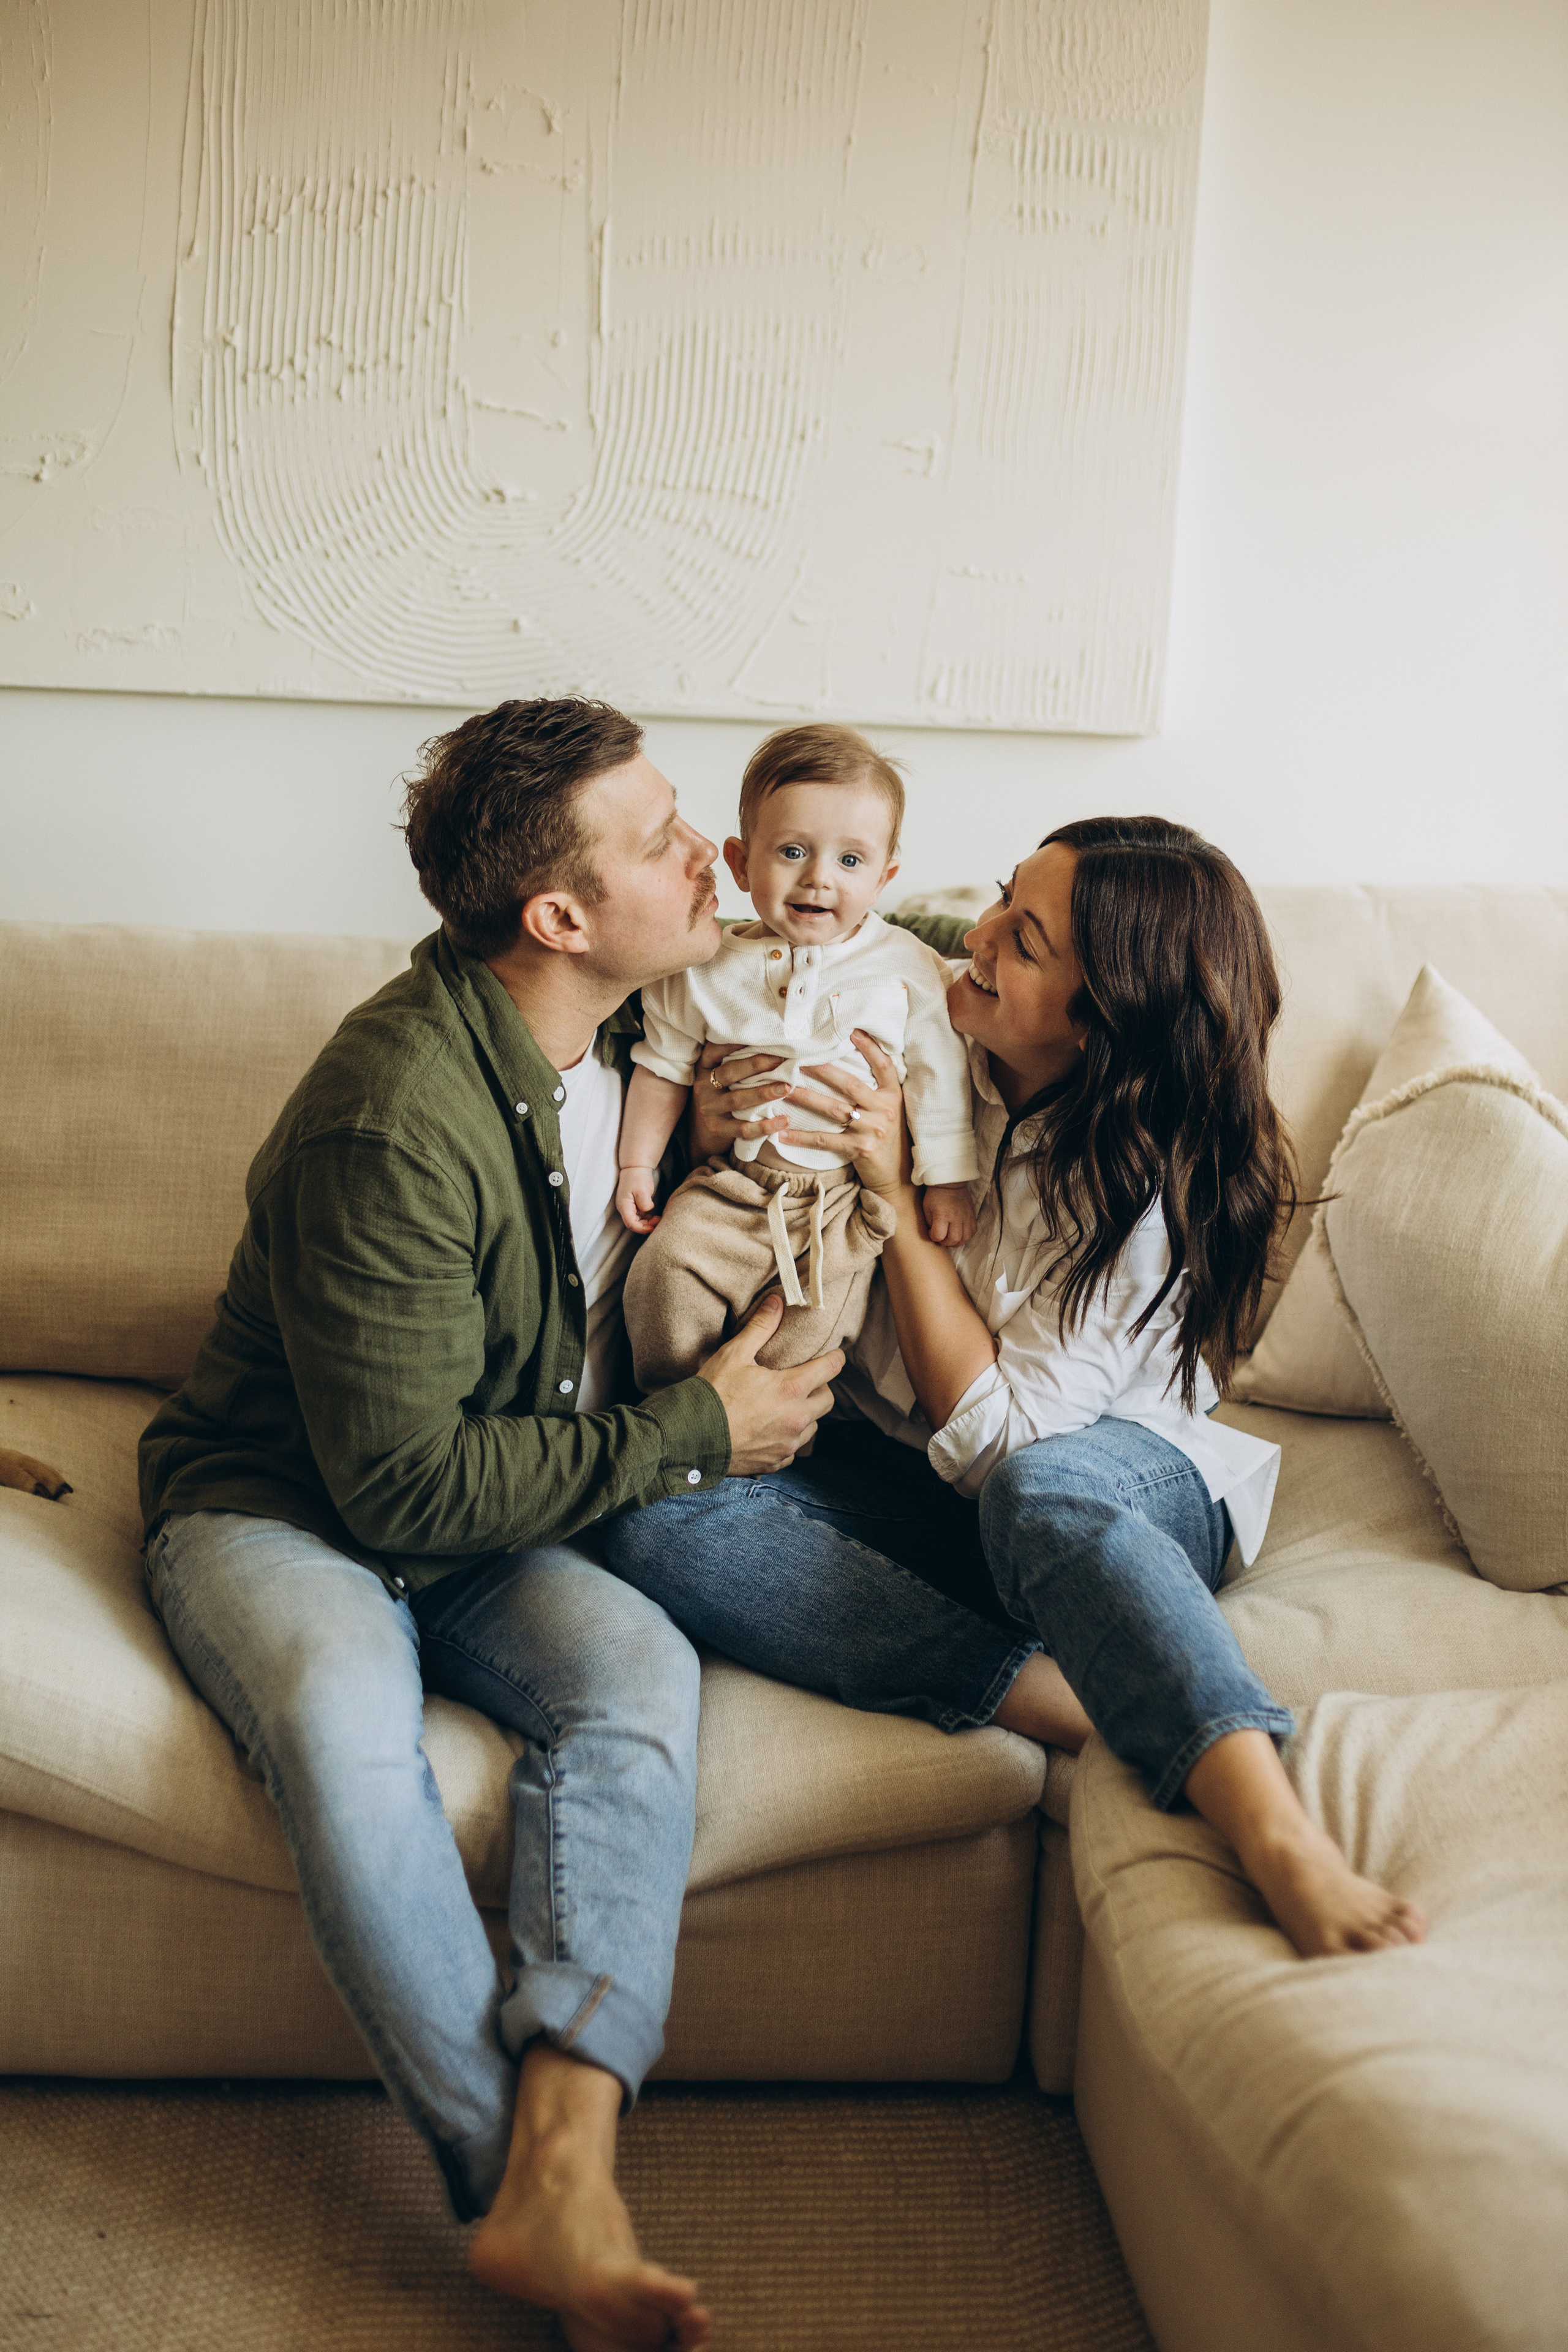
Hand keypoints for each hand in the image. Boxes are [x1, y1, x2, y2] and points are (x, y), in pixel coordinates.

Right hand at [616, 1166, 660, 1235]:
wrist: (636, 1167)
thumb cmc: (638, 1177)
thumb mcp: (643, 1190)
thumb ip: (644, 1203)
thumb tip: (648, 1210)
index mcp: (624, 1205)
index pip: (631, 1224)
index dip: (642, 1229)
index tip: (653, 1226)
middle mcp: (624, 1208)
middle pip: (634, 1224)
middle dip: (646, 1226)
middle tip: (658, 1221)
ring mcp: (628, 1207)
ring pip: (636, 1221)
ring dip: (647, 1223)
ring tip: (657, 1219)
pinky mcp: (633, 1205)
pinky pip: (639, 1216)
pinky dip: (646, 1219)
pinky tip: (654, 1217)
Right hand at [687, 1041, 792, 1161]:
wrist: (702, 1130)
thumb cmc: (721, 1094)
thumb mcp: (720, 1075)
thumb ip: (736, 1060)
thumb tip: (772, 1042)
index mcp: (705, 1067)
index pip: (715, 1050)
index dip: (734, 1043)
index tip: (758, 1036)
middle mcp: (703, 1086)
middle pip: (728, 1073)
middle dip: (756, 1065)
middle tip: (781, 1060)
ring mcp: (709, 1109)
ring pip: (737, 1099)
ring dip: (763, 1093)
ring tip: (786, 1087)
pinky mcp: (717, 1129)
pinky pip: (743, 1128)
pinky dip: (764, 1126)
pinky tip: (784, 1120)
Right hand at [698, 1292, 844, 1474]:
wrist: (687, 1436)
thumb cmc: (711, 1393)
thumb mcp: (734, 1353)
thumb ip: (760, 1327)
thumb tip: (777, 1301)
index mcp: (791, 1389)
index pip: (830, 1369)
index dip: (834, 1358)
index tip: (834, 1354)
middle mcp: (796, 1419)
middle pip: (827, 1400)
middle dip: (820, 1387)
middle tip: (804, 1379)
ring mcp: (786, 1444)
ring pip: (812, 1427)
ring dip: (805, 1414)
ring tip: (787, 1405)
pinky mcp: (774, 1462)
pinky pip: (793, 1449)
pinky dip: (788, 1438)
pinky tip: (771, 1429)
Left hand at [782, 1032, 910, 1197]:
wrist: (895, 1176)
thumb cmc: (885, 1136)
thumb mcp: (888, 1109)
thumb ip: (874, 1088)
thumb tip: (850, 1059)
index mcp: (893, 1095)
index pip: (883, 1065)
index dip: (869, 1047)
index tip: (851, 1030)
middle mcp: (884, 1110)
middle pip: (849, 1083)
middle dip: (821, 1069)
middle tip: (797, 1057)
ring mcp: (872, 1130)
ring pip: (833, 1109)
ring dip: (806, 1097)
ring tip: (783, 1088)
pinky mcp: (859, 1149)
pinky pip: (825, 1140)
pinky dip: (802, 1137)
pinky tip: (782, 1133)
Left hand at [922, 1183, 976, 1248]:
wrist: (951, 1183)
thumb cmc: (936, 1195)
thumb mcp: (927, 1208)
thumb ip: (930, 1223)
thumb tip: (935, 1234)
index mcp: (942, 1214)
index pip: (939, 1235)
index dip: (933, 1237)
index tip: (931, 1231)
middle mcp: (956, 1217)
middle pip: (953, 1240)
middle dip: (945, 1242)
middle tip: (941, 1237)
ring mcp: (966, 1217)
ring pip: (965, 1238)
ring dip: (956, 1242)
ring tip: (950, 1237)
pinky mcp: (972, 1216)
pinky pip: (972, 1232)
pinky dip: (966, 1236)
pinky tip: (959, 1233)